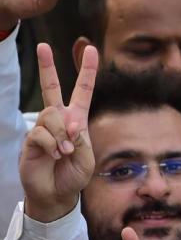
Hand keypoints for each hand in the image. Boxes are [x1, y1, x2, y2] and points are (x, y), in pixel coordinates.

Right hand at [19, 43, 97, 218]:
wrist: (57, 193)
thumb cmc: (74, 174)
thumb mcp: (87, 157)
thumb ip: (81, 138)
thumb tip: (69, 123)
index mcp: (77, 119)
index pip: (83, 91)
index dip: (87, 71)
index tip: (92, 50)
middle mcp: (58, 120)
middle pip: (51, 88)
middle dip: (46, 66)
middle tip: (42, 45)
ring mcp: (42, 128)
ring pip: (51, 115)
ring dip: (62, 134)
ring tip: (65, 152)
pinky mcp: (30, 140)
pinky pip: (41, 133)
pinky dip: (52, 144)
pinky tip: (55, 155)